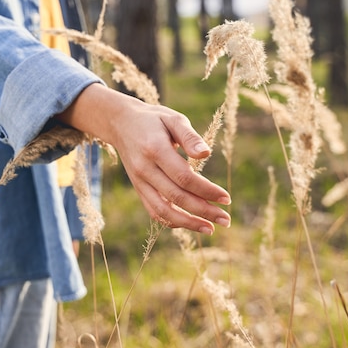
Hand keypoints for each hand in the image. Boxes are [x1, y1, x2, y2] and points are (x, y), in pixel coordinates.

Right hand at [58, 83, 230, 234]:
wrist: (121, 124)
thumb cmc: (153, 120)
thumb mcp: (173, 119)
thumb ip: (190, 136)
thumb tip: (206, 154)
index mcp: (155, 150)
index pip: (184, 177)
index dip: (206, 190)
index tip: (226, 198)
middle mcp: (145, 169)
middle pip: (177, 197)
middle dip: (203, 211)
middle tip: (226, 220)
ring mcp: (139, 182)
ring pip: (163, 211)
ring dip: (188, 223)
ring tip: (210, 228)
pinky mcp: (138, 189)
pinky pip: (154, 211)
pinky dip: (172, 221)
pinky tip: (191, 223)